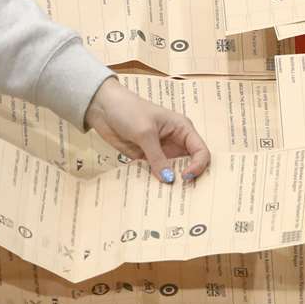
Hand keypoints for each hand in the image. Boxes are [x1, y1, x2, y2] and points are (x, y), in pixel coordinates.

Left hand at [84, 77, 210, 182]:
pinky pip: (155, 174)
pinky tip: (150, 190)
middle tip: (180, 193)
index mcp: (182, 129)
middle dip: (187, 178)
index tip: (186, 176)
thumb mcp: (145, 133)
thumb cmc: (128, 110)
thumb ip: (157, 157)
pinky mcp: (146, 158)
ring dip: (170, 183)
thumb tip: (169, 180)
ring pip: (172, 172)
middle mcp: (175, 142)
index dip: (198, 166)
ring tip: (165, 196)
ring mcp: (161, 151)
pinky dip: (154, 182)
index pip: (201, 151)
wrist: (103, 107)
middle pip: (190, 164)